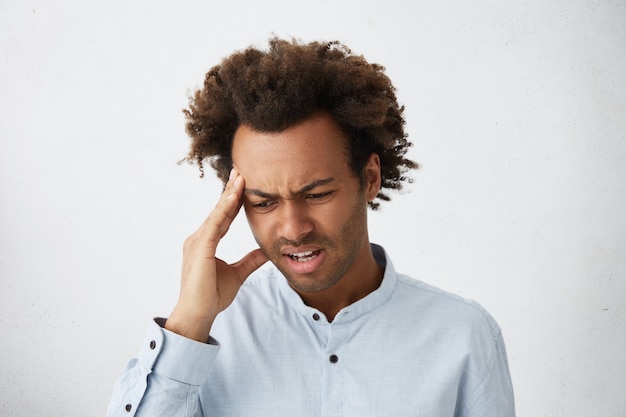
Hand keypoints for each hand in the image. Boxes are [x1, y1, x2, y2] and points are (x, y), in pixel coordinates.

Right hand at [165, 169, 267, 341]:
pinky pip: (215, 224)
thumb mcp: (238, 274)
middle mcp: (199, 238)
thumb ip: (251, 261)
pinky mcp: (200, 248)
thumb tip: (267, 251)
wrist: (198, 314)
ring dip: (229, 194)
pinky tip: (234, 196)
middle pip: (219, 210)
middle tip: (242, 169)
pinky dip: (225, 209)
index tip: (243, 183)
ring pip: (217, 213)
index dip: (233, 200)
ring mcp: (197, 242)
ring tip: (241, 176)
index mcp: (206, 242)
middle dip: (231, 190)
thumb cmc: (211, 296)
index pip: (223, 216)